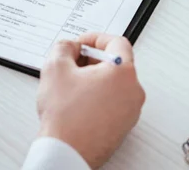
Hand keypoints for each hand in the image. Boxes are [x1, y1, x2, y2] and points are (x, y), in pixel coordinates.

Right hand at [36, 34, 145, 168]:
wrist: (66, 151)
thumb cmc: (65, 115)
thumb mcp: (55, 67)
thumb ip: (64, 46)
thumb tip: (70, 46)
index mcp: (123, 73)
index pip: (117, 42)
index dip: (95, 38)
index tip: (81, 43)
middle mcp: (133, 91)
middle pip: (116, 63)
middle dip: (92, 59)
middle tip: (71, 62)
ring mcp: (130, 111)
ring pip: (114, 83)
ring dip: (93, 78)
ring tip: (70, 85)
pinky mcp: (123, 126)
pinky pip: (112, 101)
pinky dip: (97, 95)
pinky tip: (75, 102)